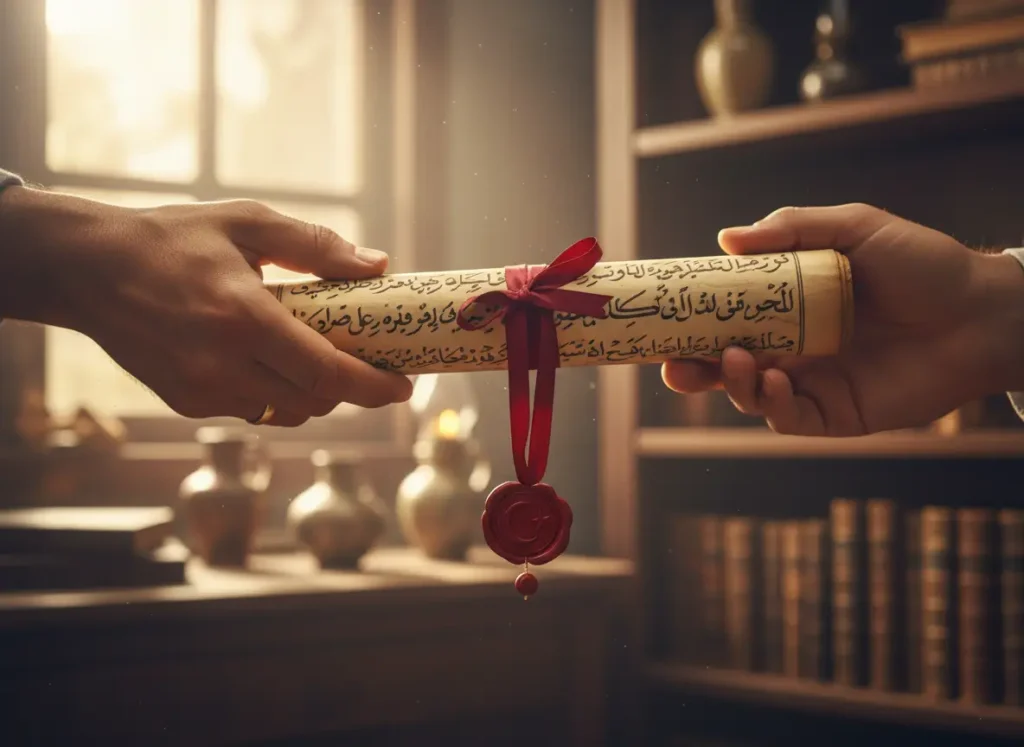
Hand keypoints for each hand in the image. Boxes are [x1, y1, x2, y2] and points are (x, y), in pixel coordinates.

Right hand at [0, 187, 411, 425]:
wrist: (89, 269)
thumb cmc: (174, 238)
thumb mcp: (248, 222)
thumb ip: (316, 246)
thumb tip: (378, 265)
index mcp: (244, 318)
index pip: (327, 372)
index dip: (373, 386)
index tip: (404, 386)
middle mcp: (223, 365)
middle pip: (314, 401)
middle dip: (350, 389)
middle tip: (369, 364)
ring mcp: (201, 391)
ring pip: (286, 412)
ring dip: (314, 394)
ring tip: (320, 358)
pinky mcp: (185, 403)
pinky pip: (252, 410)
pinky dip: (274, 393)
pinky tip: (269, 360)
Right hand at [662, 204, 1023, 435]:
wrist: (981, 313)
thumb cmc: (923, 264)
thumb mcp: (856, 228)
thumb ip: (794, 227)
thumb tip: (726, 239)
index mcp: (788, 305)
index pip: (727, 316)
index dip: (691, 321)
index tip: (662, 319)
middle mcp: (792, 346)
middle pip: (725, 363)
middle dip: (692, 368)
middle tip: (671, 364)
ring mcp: (811, 382)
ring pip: (749, 394)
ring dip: (732, 383)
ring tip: (738, 360)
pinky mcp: (835, 415)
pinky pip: (788, 418)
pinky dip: (771, 405)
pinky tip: (776, 381)